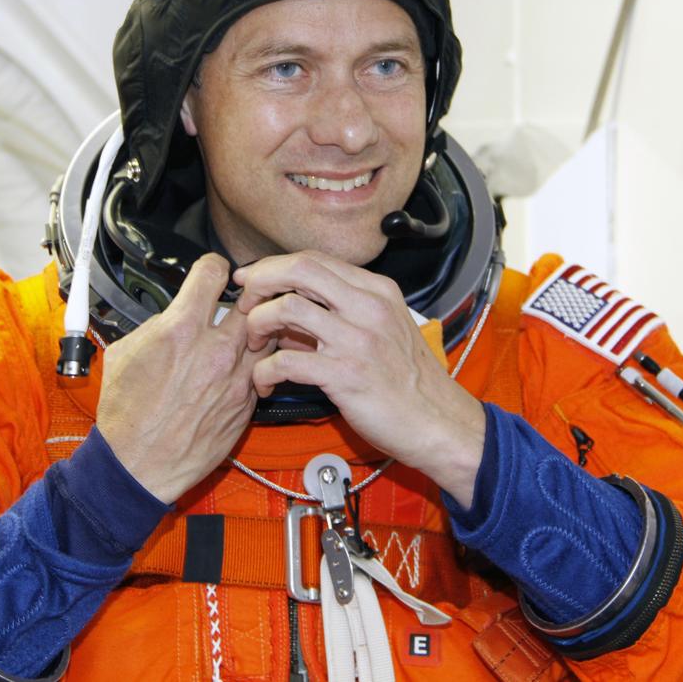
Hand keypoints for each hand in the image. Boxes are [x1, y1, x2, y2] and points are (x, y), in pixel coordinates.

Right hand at [96, 254, 266, 502]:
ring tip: (241, 335)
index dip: (213, 267)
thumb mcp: (124, 353)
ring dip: (256, 331)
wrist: (138, 466)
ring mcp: (237, 378)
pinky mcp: (247, 404)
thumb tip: (171, 314)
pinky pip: (261, 371)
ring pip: (266, 336)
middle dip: (246, 297)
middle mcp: (216, 350)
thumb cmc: (127, 416)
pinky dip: (254, 364)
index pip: (214, 273)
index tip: (213, 272)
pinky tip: (238, 368)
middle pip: (252, 301)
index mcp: (182, 330)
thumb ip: (155, 325)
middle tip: (238, 300)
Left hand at [233, 251, 485, 507]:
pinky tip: (265, 383)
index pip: (314, 260)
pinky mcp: (346, 376)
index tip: (253, 281)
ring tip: (255, 345)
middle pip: (298, 270)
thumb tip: (290, 308)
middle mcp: (368, 307)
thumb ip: (342, 312)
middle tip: (243, 302)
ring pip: (287, 309)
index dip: (274, 267)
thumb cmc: (409, 381)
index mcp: (377, 291)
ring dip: (258, 325)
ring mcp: (358, 340)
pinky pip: (287, 361)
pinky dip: (264, 371)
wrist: (438, 422)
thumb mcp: (384, 329)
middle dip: (260, 281)